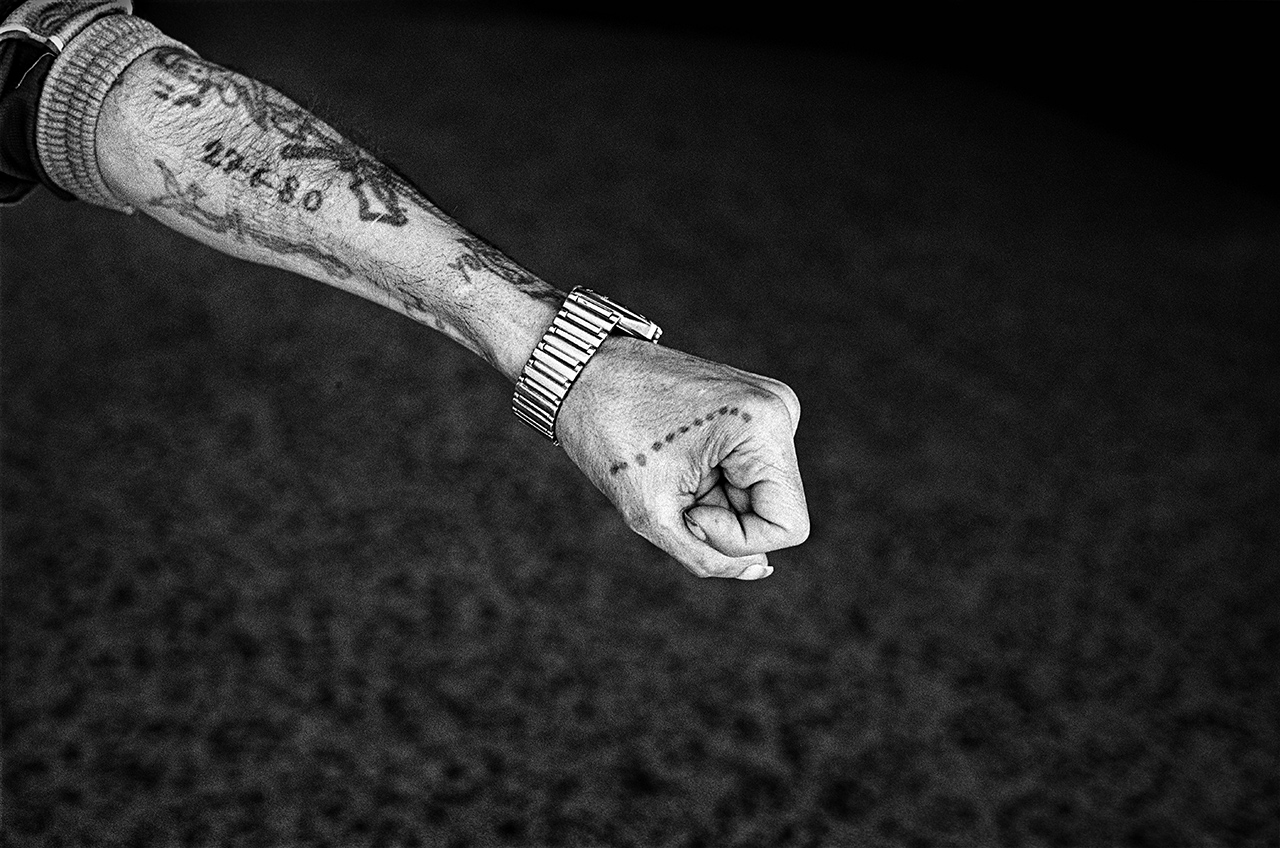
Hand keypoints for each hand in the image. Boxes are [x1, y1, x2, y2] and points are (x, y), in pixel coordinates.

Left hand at [555, 337, 809, 578]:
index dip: (736, 540)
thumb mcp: (651, 515)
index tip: (687, 511)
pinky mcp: (747, 410)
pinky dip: (711, 483)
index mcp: (766, 425)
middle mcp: (779, 410)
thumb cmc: (607, 432)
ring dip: (713, 500)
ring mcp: (766, 407)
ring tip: (671, 470)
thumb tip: (761, 570)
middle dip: (721, 517)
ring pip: (758, 496)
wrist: (578, 371)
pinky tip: (677, 460)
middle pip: (774, 511)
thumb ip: (708, 557)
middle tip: (671, 490)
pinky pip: (745, 474)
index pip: (788, 526)